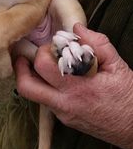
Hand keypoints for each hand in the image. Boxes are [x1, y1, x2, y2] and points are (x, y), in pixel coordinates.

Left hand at [15, 23, 132, 148]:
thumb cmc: (128, 95)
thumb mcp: (117, 64)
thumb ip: (96, 43)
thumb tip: (76, 29)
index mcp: (79, 87)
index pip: (45, 65)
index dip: (47, 49)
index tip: (56, 42)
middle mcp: (66, 103)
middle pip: (27, 85)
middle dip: (26, 64)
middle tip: (37, 52)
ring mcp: (63, 114)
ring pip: (31, 95)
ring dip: (29, 76)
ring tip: (34, 61)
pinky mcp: (64, 120)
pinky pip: (44, 100)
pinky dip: (43, 85)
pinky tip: (53, 75)